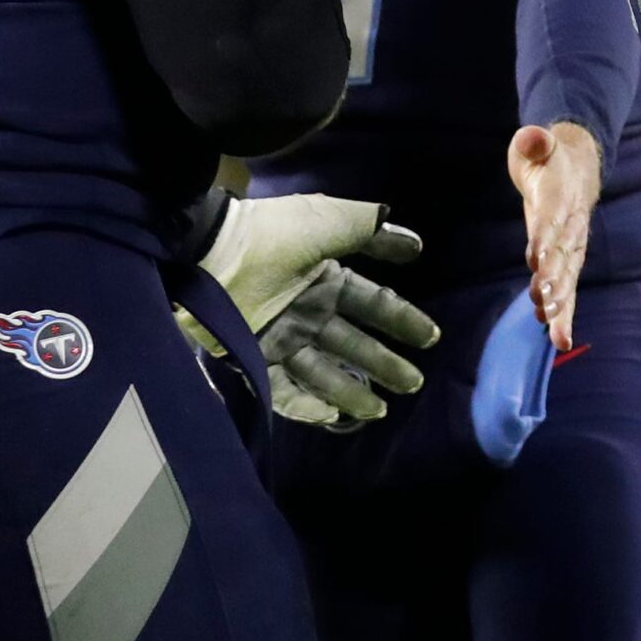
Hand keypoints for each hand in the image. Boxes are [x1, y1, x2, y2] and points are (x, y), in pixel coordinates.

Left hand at [183, 193, 440, 427]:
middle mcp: (307, 312)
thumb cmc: (274, 236)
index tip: (430, 338)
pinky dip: (307, 405)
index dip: (402, 320)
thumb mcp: (330, 222)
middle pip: (353, 344)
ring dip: (351, 392)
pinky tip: (331, 417)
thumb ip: (374, 231)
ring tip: (379, 411)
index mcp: (325, 279)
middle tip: (413, 384)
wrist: (209, 251)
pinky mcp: (253, 359)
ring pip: (324, 372)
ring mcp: (280, 338)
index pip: (373, 303)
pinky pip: (283, 390)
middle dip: (384, 364)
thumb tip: (416, 244)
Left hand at [508, 123, 601, 350]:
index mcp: (560, 195)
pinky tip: (559, 340)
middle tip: (543, 301)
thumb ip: (535, 142)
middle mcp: (570, 225)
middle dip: (555, 278)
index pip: (552, 217)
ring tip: (551, 325)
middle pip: (564, 253)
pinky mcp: (567, 260)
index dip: (545, 237)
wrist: (578, 165)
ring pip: (568, 276)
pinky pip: (568, 288)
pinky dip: (564, 313)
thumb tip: (532, 137)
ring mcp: (571, 245)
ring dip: (560, 301)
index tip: (535, 259)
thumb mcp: (538, 143)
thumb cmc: (549, 158)